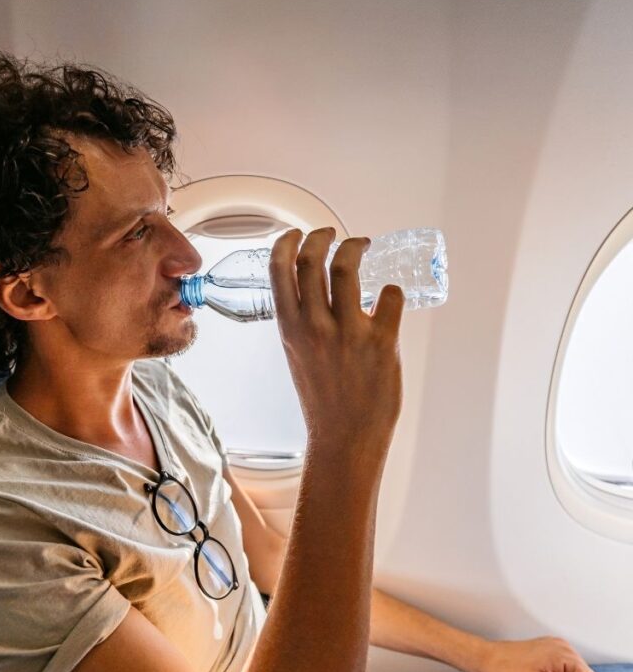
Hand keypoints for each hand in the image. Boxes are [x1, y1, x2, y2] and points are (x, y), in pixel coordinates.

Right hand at [269, 228, 404, 471]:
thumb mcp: (297, 355)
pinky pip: (390, 296)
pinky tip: (390, 298)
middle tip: (332, 234)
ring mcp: (348, 332)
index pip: (279, 270)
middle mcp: (315, 325)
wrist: (344, 438)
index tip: (297, 233)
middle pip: (312, 259)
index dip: (287, 242)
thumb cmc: (322, 399)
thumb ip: (303, 324)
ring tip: (362, 245)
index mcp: (290, 328)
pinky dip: (392, 290)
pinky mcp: (382, 341)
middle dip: (322, 236)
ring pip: (348, 267)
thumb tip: (315, 297)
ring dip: (355, 246)